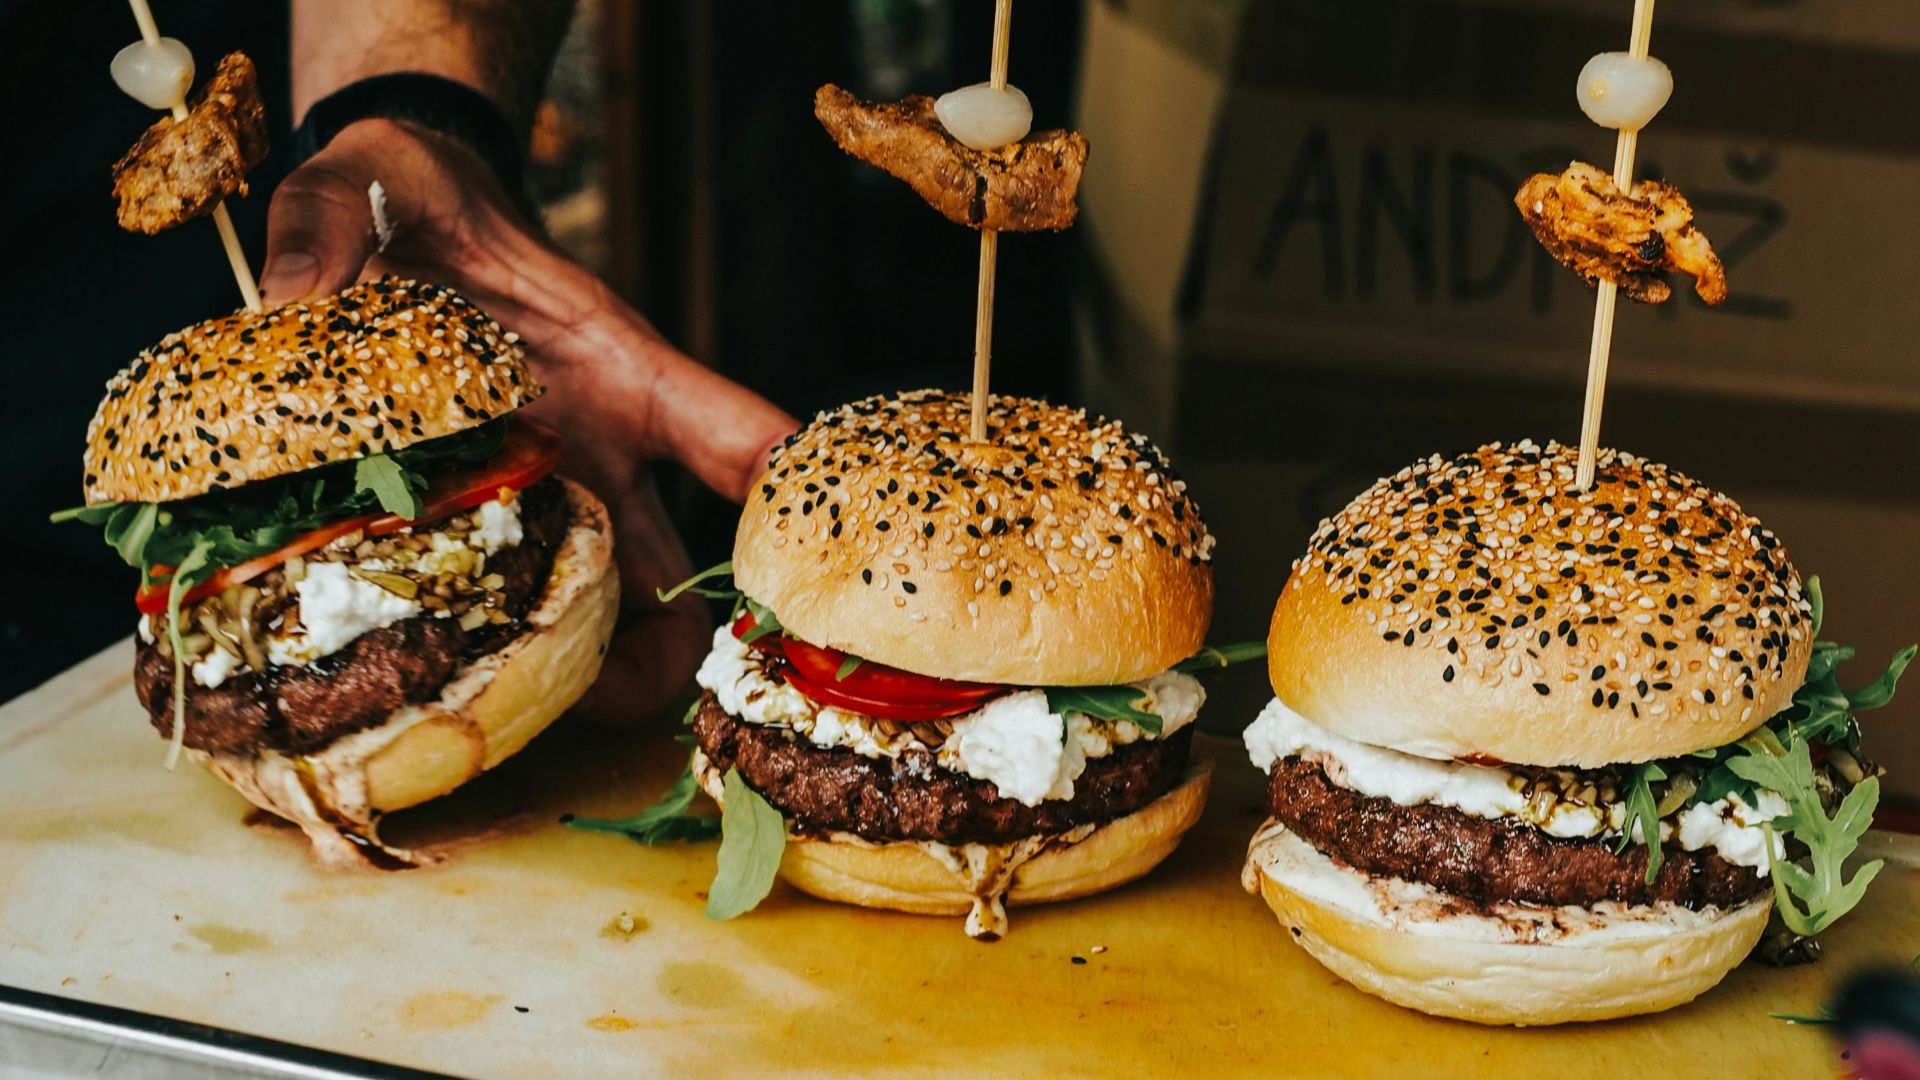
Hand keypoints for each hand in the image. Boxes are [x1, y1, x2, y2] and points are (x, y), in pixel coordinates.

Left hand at [259, 118, 796, 724]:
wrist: (390, 224)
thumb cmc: (414, 207)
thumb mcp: (372, 189)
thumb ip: (324, 227)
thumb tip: (293, 304)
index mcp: (615, 371)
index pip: (728, 432)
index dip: (779, 500)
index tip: (798, 560)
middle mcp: (603, 455)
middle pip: (686, 574)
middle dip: (667, 659)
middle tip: (604, 700)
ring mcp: (553, 504)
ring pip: (612, 623)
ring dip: (587, 682)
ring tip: (517, 716)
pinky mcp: (486, 531)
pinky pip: (516, 618)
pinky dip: (502, 664)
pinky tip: (439, 685)